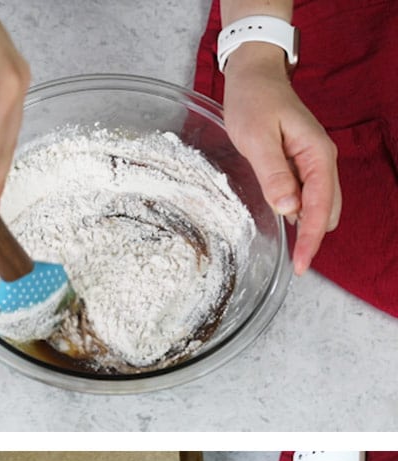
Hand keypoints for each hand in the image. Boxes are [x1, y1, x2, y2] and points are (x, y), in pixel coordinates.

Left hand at [222, 44, 340, 275]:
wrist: (255, 76)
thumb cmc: (254, 102)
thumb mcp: (257, 138)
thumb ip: (274, 173)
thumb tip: (289, 208)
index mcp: (317, 155)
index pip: (319, 207)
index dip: (310, 239)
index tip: (300, 265)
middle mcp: (322, 160)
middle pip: (326, 210)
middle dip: (313, 238)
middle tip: (294, 266)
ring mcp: (313, 162)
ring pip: (319, 204)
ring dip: (307, 227)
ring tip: (291, 253)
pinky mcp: (300, 162)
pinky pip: (306, 194)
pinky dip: (299, 212)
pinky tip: (286, 224)